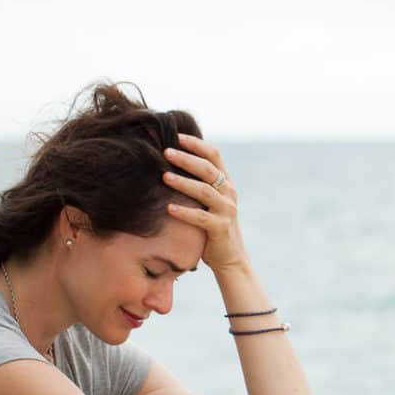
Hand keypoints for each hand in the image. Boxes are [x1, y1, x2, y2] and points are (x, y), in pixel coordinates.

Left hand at [162, 133, 247, 272]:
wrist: (231, 259)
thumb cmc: (213, 229)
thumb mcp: (209, 203)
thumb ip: (199, 186)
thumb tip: (172, 167)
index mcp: (226, 183)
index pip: (213, 155)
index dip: (196, 144)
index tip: (177, 135)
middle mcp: (228, 193)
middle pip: (207, 169)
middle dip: (186, 158)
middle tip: (166, 151)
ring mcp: (226, 210)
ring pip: (204, 191)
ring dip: (183, 182)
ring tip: (164, 176)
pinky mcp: (220, 228)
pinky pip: (200, 217)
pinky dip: (184, 212)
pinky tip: (168, 208)